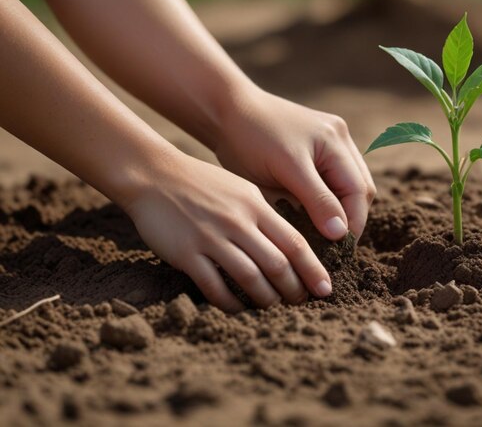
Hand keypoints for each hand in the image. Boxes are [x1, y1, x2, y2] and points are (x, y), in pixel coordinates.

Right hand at [124, 152, 332, 311]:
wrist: (154, 175)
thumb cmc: (202, 183)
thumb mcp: (241, 188)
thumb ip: (265, 212)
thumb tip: (291, 240)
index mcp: (255, 206)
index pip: (294, 242)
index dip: (313, 269)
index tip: (325, 288)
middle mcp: (237, 222)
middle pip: (277, 264)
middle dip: (294, 289)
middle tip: (301, 302)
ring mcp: (211, 238)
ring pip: (250, 277)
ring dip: (267, 299)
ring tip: (274, 307)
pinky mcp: (187, 253)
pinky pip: (214, 286)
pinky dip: (230, 302)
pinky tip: (238, 308)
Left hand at [214, 88, 375, 241]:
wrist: (227, 111)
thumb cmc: (249, 138)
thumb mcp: (285, 170)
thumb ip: (316, 200)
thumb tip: (341, 234)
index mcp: (335, 140)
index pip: (358, 191)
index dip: (353, 223)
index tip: (339, 250)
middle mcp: (339, 138)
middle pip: (360, 188)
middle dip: (350, 219)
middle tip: (333, 248)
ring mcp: (331, 141)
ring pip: (349, 186)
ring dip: (342, 210)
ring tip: (324, 235)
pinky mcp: (318, 148)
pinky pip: (335, 179)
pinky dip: (330, 199)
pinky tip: (315, 215)